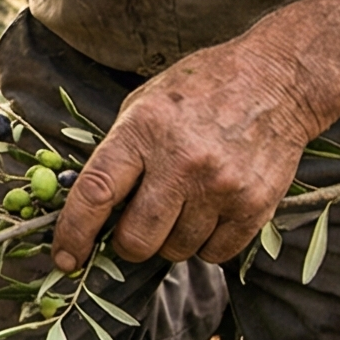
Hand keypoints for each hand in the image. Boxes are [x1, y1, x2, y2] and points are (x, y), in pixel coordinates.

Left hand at [51, 37, 324, 271]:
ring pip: (176, 250)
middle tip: (135, 226)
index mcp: (142, 131)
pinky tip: (210, 212)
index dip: (73, 233)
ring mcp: (221, 186)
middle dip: (127, 243)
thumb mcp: (142, 104)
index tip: (64, 259)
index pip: (95, 194)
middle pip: (137, 239)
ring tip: (182, 204)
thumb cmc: (199, 91)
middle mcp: (181, 161)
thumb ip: (116, 153)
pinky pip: (215, 254)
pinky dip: (205, 244)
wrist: (276, 81)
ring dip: (170, 240)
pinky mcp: (255, 205)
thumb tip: (88, 207)